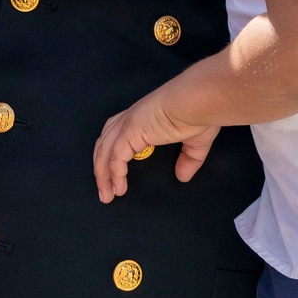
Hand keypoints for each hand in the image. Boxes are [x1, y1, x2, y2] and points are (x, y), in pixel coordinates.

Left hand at [93, 93, 219, 202]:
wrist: (196, 101)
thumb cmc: (197, 113)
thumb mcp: (194, 142)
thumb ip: (187, 159)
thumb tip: (182, 175)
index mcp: (144, 117)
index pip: (118, 132)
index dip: (112, 152)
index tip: (114, 174)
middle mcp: (132, 117)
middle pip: (104, 141)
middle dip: (100, 165)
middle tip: (104, 189)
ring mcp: (129, 123)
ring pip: (105, 150)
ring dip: (102, 175)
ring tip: (106, 195)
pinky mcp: (130, 131)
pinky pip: (115, 157)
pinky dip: (114, 174)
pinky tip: (119, 188)